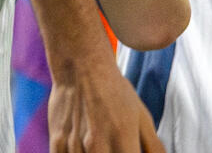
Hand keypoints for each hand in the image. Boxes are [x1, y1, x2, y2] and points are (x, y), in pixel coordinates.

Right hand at [47, 59, 162, 152]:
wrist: (81, 66)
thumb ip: (154, 147)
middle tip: (112, 148)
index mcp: (123, 140)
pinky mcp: (57, 142)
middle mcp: (98, 146)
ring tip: (98, 145)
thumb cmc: (113, 92)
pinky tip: (82, 148)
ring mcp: (75, 145)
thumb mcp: (141, 117)